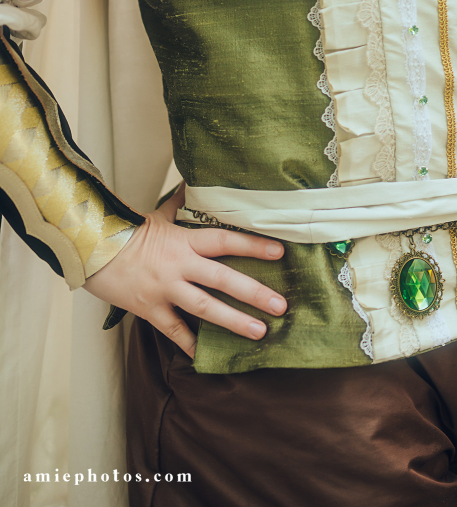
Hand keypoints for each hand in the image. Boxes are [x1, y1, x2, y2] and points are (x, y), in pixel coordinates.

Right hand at [83, 184, 286, 357]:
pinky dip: (190, 345)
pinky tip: (207, 359)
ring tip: (260, 332)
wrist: (93, 252)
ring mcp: (166, 290)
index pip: (225, 241)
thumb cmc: (129, 233)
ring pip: (204, 308)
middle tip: (281, 305)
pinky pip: (174, 332)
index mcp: (185, 241)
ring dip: (233, 322)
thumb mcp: (158, 215)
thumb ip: (181, 204)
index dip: (253, 245)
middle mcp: (179, 266)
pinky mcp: (151, 310)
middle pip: (222, 279)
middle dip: (254, 292)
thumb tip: (194, 181)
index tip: (279, 252)